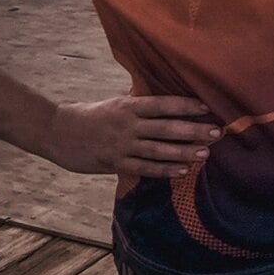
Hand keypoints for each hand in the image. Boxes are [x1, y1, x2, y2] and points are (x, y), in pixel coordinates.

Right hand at [47, 96, 220, 178]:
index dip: (186, 105)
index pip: (163, 104)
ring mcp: (121, 145)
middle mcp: (128, 125)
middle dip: (193, 130)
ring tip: (205, 153)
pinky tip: (182, 171)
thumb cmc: (92, 115)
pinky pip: (143, 168)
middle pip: (166, 128)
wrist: (56, 131)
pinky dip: (164, 170)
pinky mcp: (113, 163)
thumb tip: (172, 105)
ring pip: (158, 150)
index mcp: (129, 106)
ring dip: (183, 152)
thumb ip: (141, 107)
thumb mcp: (117, 104)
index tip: (207, 107)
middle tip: (217, 133)